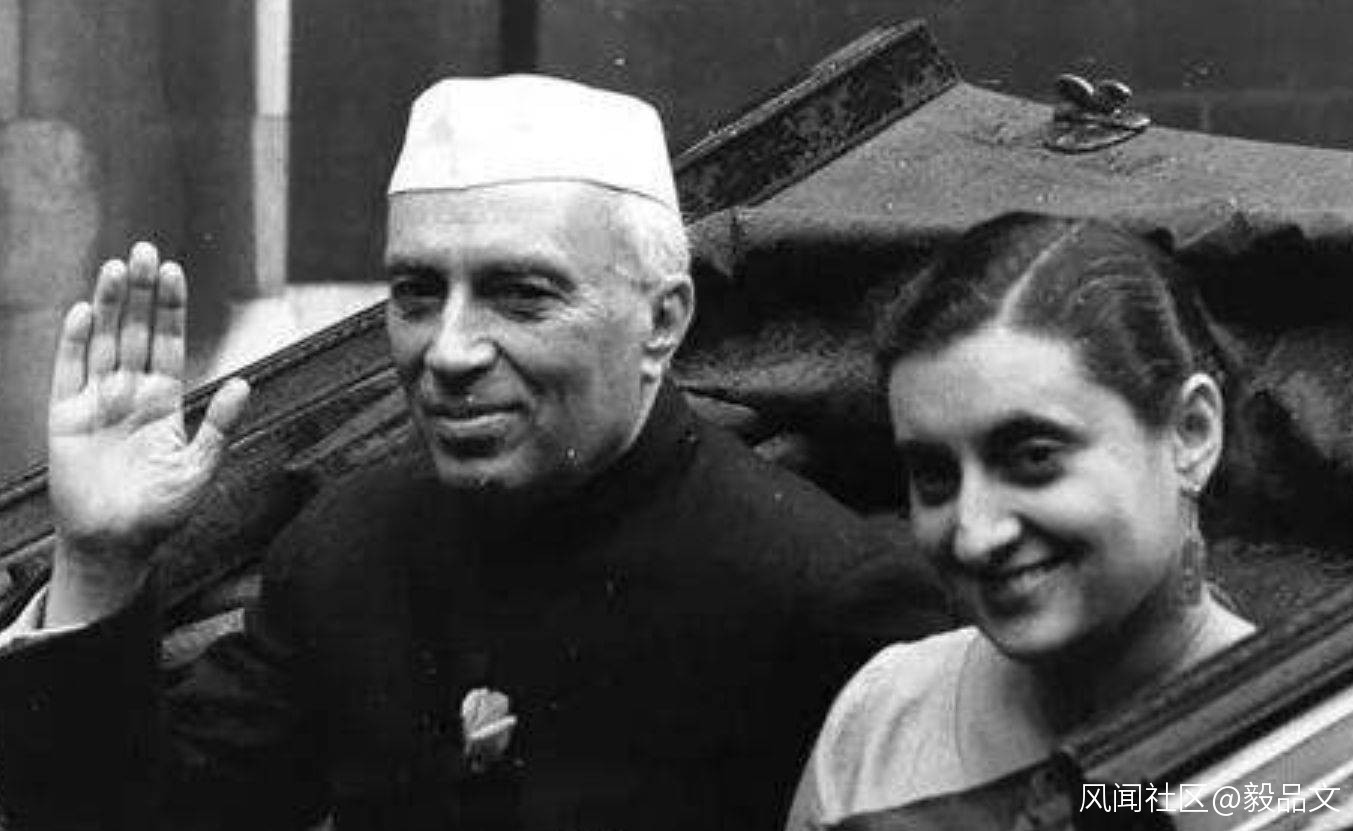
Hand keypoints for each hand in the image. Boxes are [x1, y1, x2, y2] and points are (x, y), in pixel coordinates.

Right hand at [45, 242, 248, 624]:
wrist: (115, 544)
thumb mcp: (200, 467)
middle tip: (147, 250)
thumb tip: (244, 383)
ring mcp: (96, 402)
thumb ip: (220, 425)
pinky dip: (75, 342)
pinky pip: (69, 372)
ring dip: (111, 305)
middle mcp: (130, 394)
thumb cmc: (161, 511)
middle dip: (142, 292)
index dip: (171, 308)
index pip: (168, 343)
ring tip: (118, 267)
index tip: (175, 272)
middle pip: (136, 332)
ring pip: (104, 342)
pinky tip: (86, 312)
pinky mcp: (66, 418)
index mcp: (163, 401)